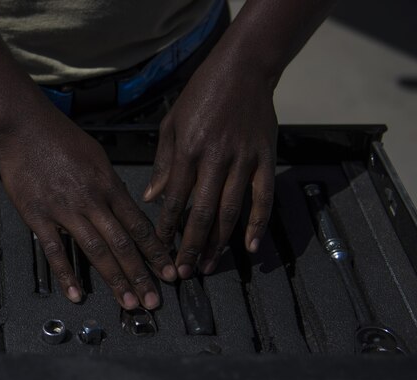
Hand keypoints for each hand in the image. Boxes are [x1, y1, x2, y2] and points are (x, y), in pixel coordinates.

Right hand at [0, 111, 173, 309]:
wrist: (25, 126)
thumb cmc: (60, 138)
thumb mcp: (97, 157)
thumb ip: (112, 186)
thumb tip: (125, 207)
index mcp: (108, 185)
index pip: (139, 225)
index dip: (155, 252)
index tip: (168, 272)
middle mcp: (91, 200)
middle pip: (122, 244)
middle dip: (141, 275)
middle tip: (154, 300)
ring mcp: (64, 210)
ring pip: (96, 251)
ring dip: (114, 280)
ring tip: (128, 302)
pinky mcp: (38, 216)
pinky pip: (55, 250)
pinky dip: (66, 274)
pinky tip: (76, 294)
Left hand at [143, 50, 277, 277]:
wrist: (244, 69)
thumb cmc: (201, 95)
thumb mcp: (172, 124)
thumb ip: (164, 163)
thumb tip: (150, 197)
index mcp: (188, 151)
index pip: (175, 200)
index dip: (167, 229)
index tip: (160, 252)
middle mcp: (215, 159)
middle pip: (201, 213)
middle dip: (190, 247)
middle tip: (183, 272)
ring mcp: (243, 160)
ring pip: (230, 211)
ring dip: (219, 243)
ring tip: (210, 267)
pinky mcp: (265, 158)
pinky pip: (263, 197)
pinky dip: (258, 223)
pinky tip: (251, 246)